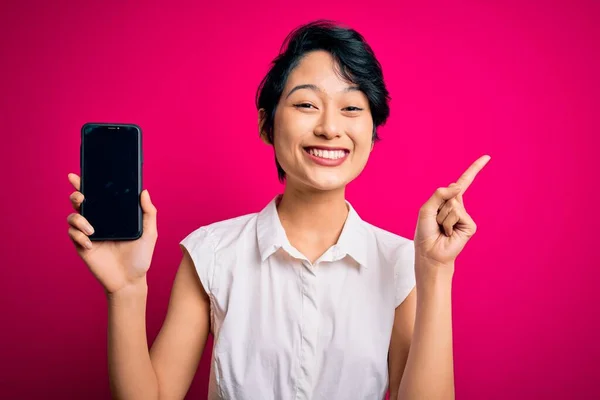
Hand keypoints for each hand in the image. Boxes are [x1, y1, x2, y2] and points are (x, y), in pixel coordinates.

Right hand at [66, 173, 157, 294]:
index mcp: (113, 215)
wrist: (130, 280)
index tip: (79, 175)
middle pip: (81, 203)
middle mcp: (99, 221)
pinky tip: (90, 243)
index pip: (99, 196)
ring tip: (91, 229)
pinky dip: (79, 236)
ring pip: (73, 218)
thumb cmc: (140, 257)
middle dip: (77, 195)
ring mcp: (89, 234)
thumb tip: (144, 191)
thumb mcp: (149, 233)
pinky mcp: (83, 247)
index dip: (86, 184)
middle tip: (82, 198)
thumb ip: (148, 212)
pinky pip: (73, 235)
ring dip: (78, 219)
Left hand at [414, 155, 490, 269]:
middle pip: (452, 192)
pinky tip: (448, 233)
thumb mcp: (427, 209)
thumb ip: (440, 194)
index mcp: (448, 202)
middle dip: (439, 205)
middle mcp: (458, 207)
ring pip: (452, 204)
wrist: (430, 253)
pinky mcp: (470, 226)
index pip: (462, 183)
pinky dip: (448, 223)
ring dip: (442, 217)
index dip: (474, 170)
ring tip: (441, 228)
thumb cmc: (426, 232)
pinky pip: (457, 214)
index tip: (487, 157)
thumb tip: (458, 186)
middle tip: (436, 222)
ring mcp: (465, 216)